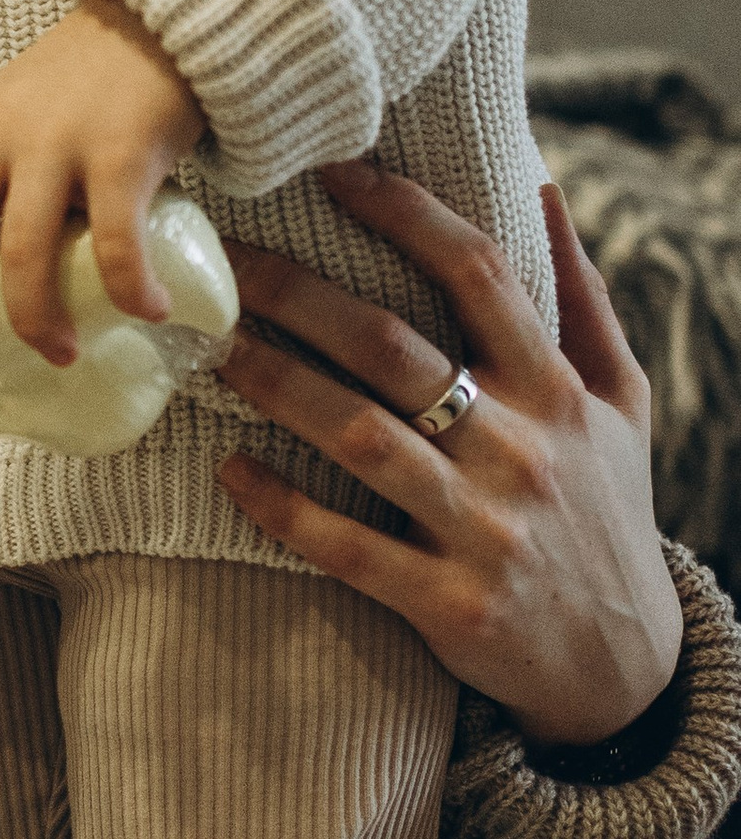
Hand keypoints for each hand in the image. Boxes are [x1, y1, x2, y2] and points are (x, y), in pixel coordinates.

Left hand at [0, 0, 204, 363]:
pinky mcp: (121, 154)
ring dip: (37, 320)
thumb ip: (3, 160)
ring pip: (22, 254)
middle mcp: (1, 135)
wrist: (165, 14)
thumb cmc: (96, 74)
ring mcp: (58, 144)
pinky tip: (149, 310)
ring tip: (62, 353)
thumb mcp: (22, 104)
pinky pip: (114, 245)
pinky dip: (129, 290)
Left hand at [218, 158, 682, 748]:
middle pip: (395, 349)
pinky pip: (348, 548)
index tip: (332, 170)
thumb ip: (584, 300)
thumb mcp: (625, 405)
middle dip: (301, 296)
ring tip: (212, 348)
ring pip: (360, 438)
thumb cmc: (609, 513)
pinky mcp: (448, 602)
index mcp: (559, 391)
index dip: (405, 214)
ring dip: (277, 387)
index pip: (479, 275)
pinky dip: (283, 508)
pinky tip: (228, 471)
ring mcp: (483, 528)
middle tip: (225, 261)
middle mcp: (522, 450)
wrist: (627, 668)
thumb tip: (542, 189)